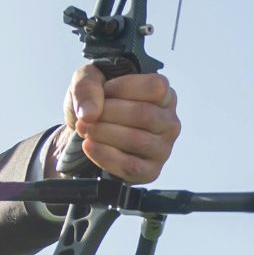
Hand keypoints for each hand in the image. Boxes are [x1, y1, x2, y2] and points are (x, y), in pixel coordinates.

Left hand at [60, 67, 179, 183]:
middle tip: (85, 116)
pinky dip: (105, 155)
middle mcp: (169, 122)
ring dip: (103, 134)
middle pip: (145, 114)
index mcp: (164, 96)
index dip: (124, 87)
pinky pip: (131, 166)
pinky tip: (89, 146)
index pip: (156, 87)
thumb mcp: (87, 82)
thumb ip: (86, 88)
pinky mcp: (151, 171)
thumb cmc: (97, 104)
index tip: (104, 91)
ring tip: (84, 129)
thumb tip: (89, 113)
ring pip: (137, 140)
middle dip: (108, 114)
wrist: (87, 135)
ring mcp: (163, 149)